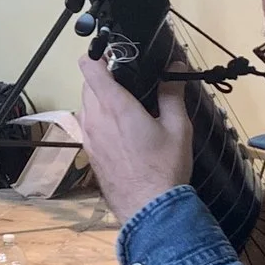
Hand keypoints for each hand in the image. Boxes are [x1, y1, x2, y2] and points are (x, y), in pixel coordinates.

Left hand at [77, 51, 193, 225]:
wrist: (149, 210)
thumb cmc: (164, 168)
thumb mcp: (177, 127)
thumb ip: (172, 93)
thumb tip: (176, 67)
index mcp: (114, 106)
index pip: (88, 66)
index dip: (98, 54)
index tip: (116, 54)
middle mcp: (94, 118)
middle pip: (88, 83)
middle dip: (105, 77)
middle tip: (131, 82)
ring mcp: (88, 136)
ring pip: (86, 104)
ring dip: (101, 98)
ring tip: (129, 106)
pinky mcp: (89, 151)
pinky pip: (89, 124)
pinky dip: (101, 118)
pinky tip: (123, 130)